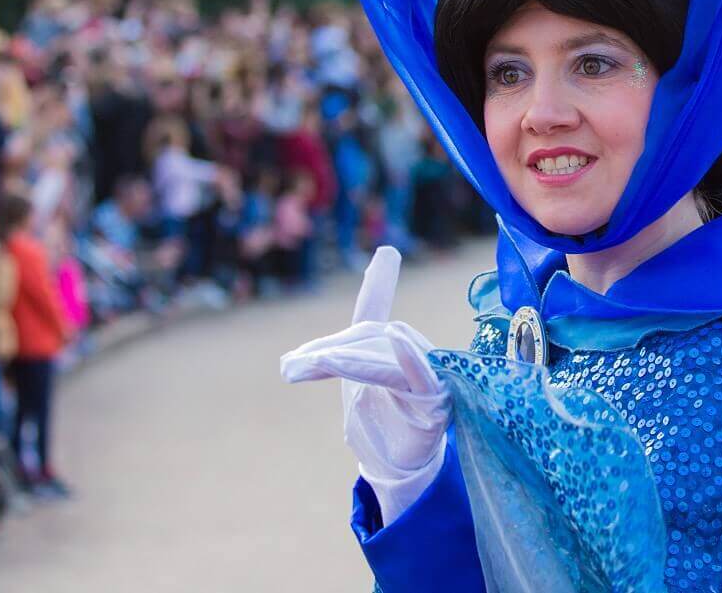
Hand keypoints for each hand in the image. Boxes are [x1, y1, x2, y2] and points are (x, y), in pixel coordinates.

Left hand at [279, 247, 448, 523]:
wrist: (400, 469)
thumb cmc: (378, 423)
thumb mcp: (353, 390)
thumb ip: (330, 367)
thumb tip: (287, 361)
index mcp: (393, 347)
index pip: (377, 310)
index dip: (379, 283)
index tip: (387, 252)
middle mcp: (416, 354)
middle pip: (371, 337)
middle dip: (331, 348)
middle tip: (292, 366)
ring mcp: (428, 377)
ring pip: (385, 357)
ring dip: (350, 358)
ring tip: (320, 362)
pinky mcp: (433, 403)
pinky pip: (420, 376)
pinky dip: (410, 357)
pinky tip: (397, 338)